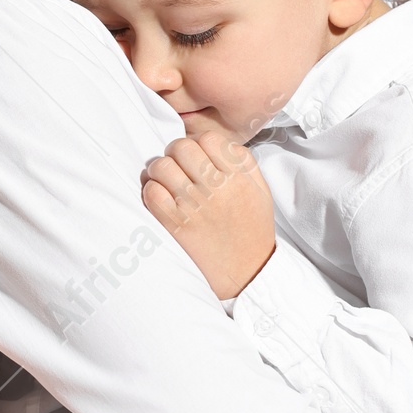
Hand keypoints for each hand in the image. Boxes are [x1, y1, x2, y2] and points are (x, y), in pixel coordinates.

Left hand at [142, 116, 275, 299]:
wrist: (247, 272)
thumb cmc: (253, 230)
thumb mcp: (261, 191)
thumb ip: (244, 163)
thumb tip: (219, 144)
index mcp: (238, 177)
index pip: (208, 139)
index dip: (198, 143)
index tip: (198, 155)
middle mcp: (216, 188)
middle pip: (181, 147)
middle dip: (175, 152)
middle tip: (178, 165)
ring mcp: (194, 206)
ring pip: (162, 167)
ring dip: (159, 170)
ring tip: (166, 180)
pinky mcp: (176, 225)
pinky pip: (152, 194)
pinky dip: (151, 191)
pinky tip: (160, 197)